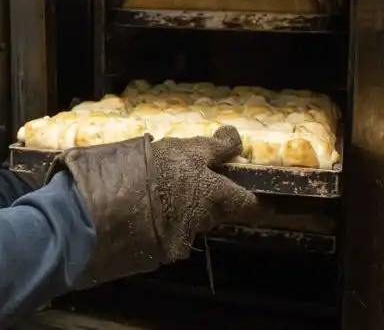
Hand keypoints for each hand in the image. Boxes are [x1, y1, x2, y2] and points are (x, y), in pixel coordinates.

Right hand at [45, 125, 257, 287]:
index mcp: (186, 158)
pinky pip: (182, 237)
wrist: (86, 215)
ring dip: (199, 213)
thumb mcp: (132, 151)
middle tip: (232, 196)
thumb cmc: (101, 172)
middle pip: (241, 201)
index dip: (229, 144)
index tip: (230, 142)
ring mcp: (191, 223)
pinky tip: (153, 228)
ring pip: (209, 219)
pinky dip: (172, 232)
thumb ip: (159, 157)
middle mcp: (200, 191)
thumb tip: (166, 159)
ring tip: (173, 209)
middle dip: (241, 199)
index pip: (222, 148)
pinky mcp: (177, 247)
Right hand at [148, 126, 258, 260]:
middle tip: (202, 181)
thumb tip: (235, 138)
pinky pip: (173, 229)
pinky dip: (168, 218)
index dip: (262, 202)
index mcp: (218, 197)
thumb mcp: (188, 150)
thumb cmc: (159, 169)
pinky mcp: (162, 244)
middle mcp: (206, 220)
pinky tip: (152, 203)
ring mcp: (184, 236)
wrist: (117, 203)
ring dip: (189, 206)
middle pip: (221, 211)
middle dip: (216, 198)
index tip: (266, 197)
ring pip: (196, 219)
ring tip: (170, 189)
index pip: (253, 206)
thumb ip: (215, 148)